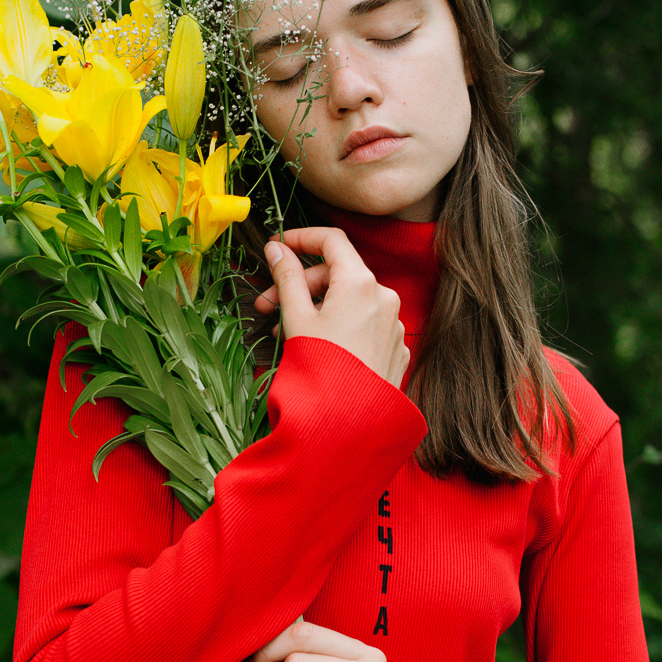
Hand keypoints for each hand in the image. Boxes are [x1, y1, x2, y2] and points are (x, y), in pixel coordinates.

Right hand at [255, 226, 408, 386]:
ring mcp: (393, 324)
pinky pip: (364, 324)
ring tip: (285, 333)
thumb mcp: (297, 319)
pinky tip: (317, 347)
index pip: (331, 240)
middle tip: (267, 305)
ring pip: (350, 301)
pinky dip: (339, 327)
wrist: (349, 423)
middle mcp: (384, 297)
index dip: (301, 239)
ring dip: (316, 308)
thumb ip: (287, 278)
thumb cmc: (322, 370)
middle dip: (300, 285)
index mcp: (360, 283)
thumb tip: (276, 249)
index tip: (278, 248)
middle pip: (338, 273)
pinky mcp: (394, 347)